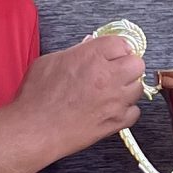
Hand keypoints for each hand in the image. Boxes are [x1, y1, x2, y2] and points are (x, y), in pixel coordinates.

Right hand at [15, 33, 144, 162]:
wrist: (34, 129)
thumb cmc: (35, 98)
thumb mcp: (50, 62)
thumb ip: (75, 52)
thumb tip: (87, 47)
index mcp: (91, 57)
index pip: (121, 43)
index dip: (115, 48)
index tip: (111, 53)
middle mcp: (108, 77)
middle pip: (137, 63)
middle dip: (127, 65)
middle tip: (115, 71)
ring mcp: (115, 100)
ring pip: (139, 87)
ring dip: (127, 87)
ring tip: (111, 91)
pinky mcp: (116, 121)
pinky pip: (134, 111)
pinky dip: (126, 110)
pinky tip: (110, 108)